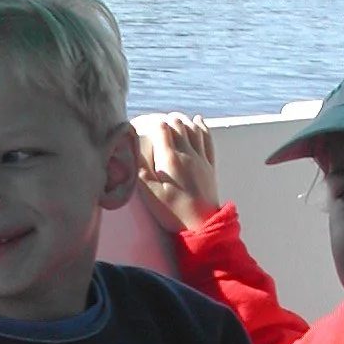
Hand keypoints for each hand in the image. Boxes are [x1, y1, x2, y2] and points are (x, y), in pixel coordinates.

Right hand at [134, 113, 220, 233]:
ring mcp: (201, 159)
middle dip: (168, 119)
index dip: (153, 123)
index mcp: (170, 159)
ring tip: (174, 117)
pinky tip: (198, 120)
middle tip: (158, 122)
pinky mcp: (210, 166)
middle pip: (179, 125)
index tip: (145, 124)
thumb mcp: (150, 193)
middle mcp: (188, 154)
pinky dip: (202, 127)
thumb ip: (141, 167)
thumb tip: (133, 146)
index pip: (163, 129)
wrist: (201, 226)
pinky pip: (208, 140)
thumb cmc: (172, 211)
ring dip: (183, 120)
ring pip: (194, 129)